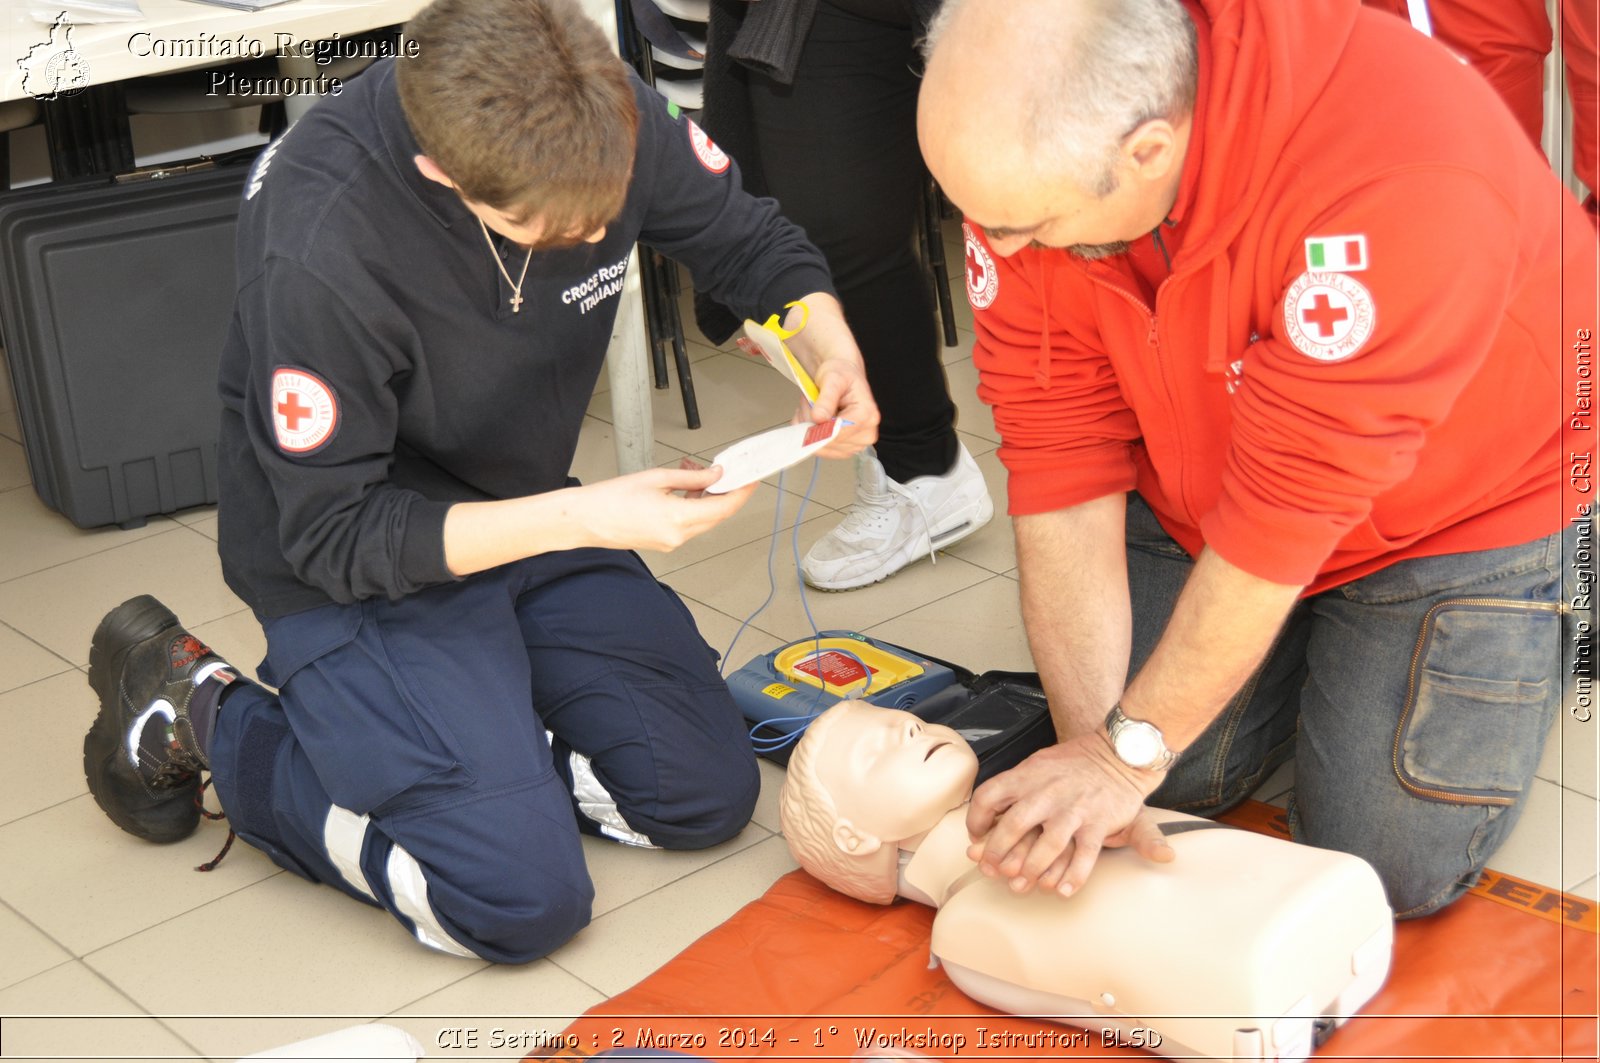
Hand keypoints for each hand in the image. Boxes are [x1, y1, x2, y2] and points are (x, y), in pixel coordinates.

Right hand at [569, 464, 755, 552]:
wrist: (585, 519)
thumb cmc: (612, 498)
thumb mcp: (657, 478)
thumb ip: (692, 477)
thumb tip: (715, 474)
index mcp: (678, 519)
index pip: (723, 509)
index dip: (741, 494)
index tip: (750, 481)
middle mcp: (678, 536)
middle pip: (715, 516)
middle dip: (723, 493)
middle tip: (725, 472)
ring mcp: (671, 542)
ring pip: (702, 520)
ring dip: (705, 498)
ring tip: (692, 472)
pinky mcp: (663, 542)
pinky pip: (687, 525)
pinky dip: (691, 507)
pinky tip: (682, 489)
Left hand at [807, 355, 877, 456]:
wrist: (843, 376)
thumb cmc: (841, 375)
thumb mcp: (832, 379)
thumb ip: (826, 399)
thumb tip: (819, 418)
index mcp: (867, 414)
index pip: (838, 433)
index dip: (817, 426)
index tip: (809, 411)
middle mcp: (867, 433)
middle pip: (829, 442)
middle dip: (812, 424)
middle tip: (810, 403)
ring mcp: (857, 444)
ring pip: (822, 448)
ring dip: (810, 429)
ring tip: (813, 409)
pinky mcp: (846, 450)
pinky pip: (821, 450)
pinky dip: (811, 436)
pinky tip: (814, 419)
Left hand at [964, 732, 1171, 896]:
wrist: (1117, 753)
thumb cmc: (1072, 764)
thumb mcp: (1037, 764)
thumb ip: (1014, 788)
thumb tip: (988, 816)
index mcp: (1027, 775)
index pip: (989, 796)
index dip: (975, 819)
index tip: (976, 836)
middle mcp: (1048, 792)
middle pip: (1013, 825)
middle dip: (997, 852)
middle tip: (992, 868)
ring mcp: (1074, 808)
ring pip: (1048, 846)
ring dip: (1032, 870)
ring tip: (1022, 883)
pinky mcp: (1098, 823)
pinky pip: (1084, 855)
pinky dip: (1073, 876)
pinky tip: (1061, 890)